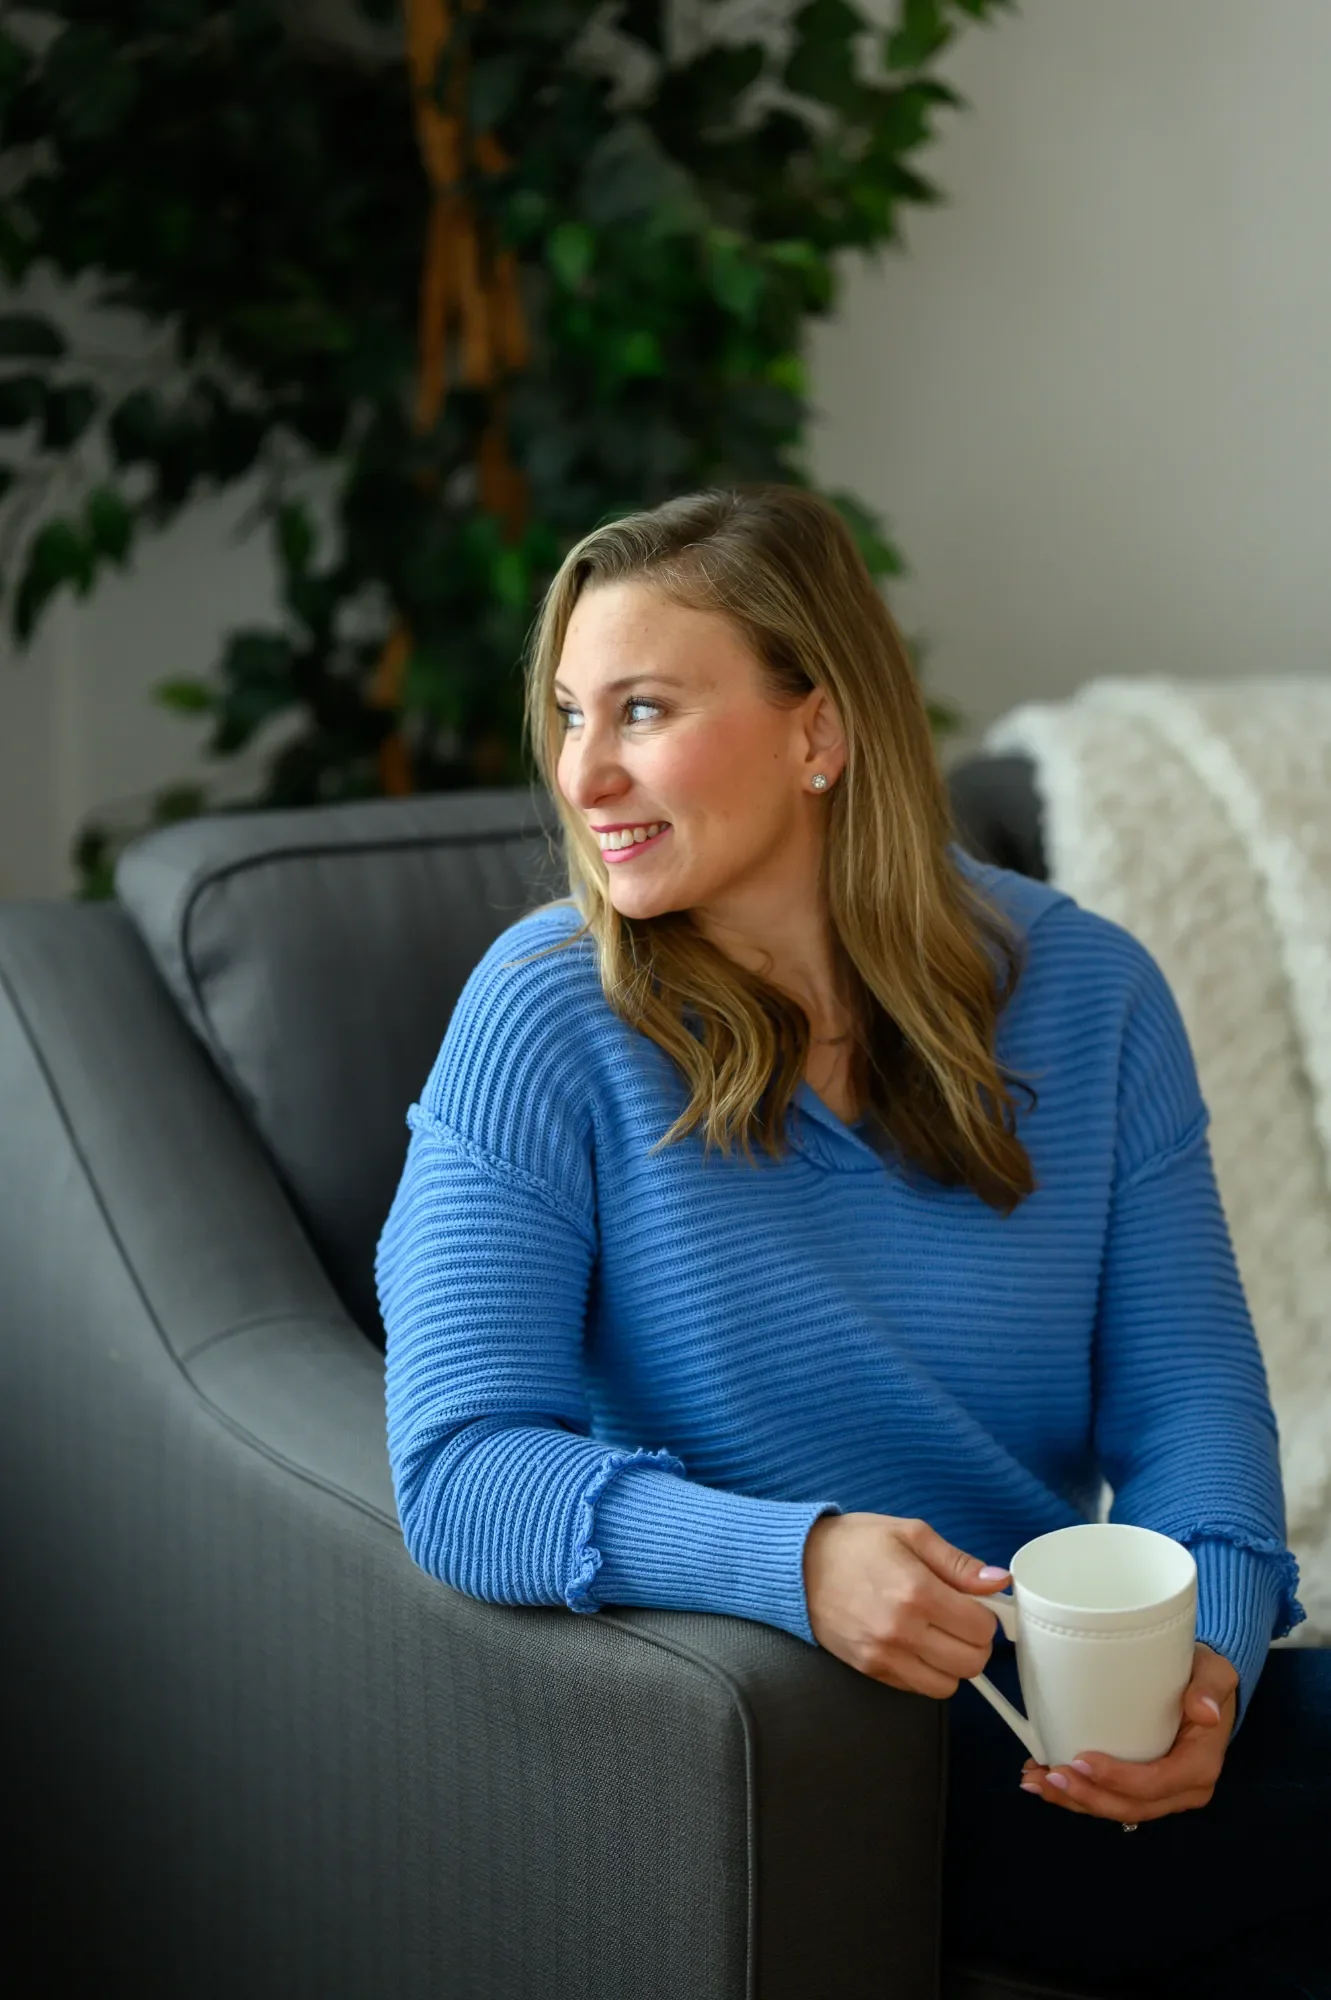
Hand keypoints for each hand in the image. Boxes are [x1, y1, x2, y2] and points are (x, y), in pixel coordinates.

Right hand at [803, 1512, 1012, 1697]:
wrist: (798, 1566)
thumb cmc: (854, 1544)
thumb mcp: (910, 1534)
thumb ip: (958, 1562)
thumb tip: (998, 1583)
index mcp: (917, 1592)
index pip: (981, 1627)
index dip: (988, 1615)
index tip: (978, 1604)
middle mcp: (902, 1631)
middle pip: (971, 1662)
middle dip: (975, 1641)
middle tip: (962, 1619)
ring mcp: (885, 1656)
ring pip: (948, 1685)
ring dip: (953, 1663)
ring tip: (939, 1634)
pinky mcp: (871, 1671)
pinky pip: (919, 1689)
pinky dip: (927, 1673)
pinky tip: (917, 1645)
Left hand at [1019, 1642, 1238, 1821]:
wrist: (1205, 1686)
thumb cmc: (1205, 1676)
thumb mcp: (1214, 1673)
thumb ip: (1209, 1688)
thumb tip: (1204, 1711)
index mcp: (1199, 1765)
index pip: (1156, 1783)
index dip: (1118, 1779)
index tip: (1081, 1760)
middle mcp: (1183, 1789)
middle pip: (1132, 1806)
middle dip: (1087, 1796)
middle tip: (1049, 1775)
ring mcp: (1163, 1794)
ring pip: (1117, 1809)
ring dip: (1075, 1800)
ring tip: (1037, 1781)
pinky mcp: (1143, 1788)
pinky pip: (1111, 1799)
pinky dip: (1079, 1793)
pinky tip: (1047, 1780)